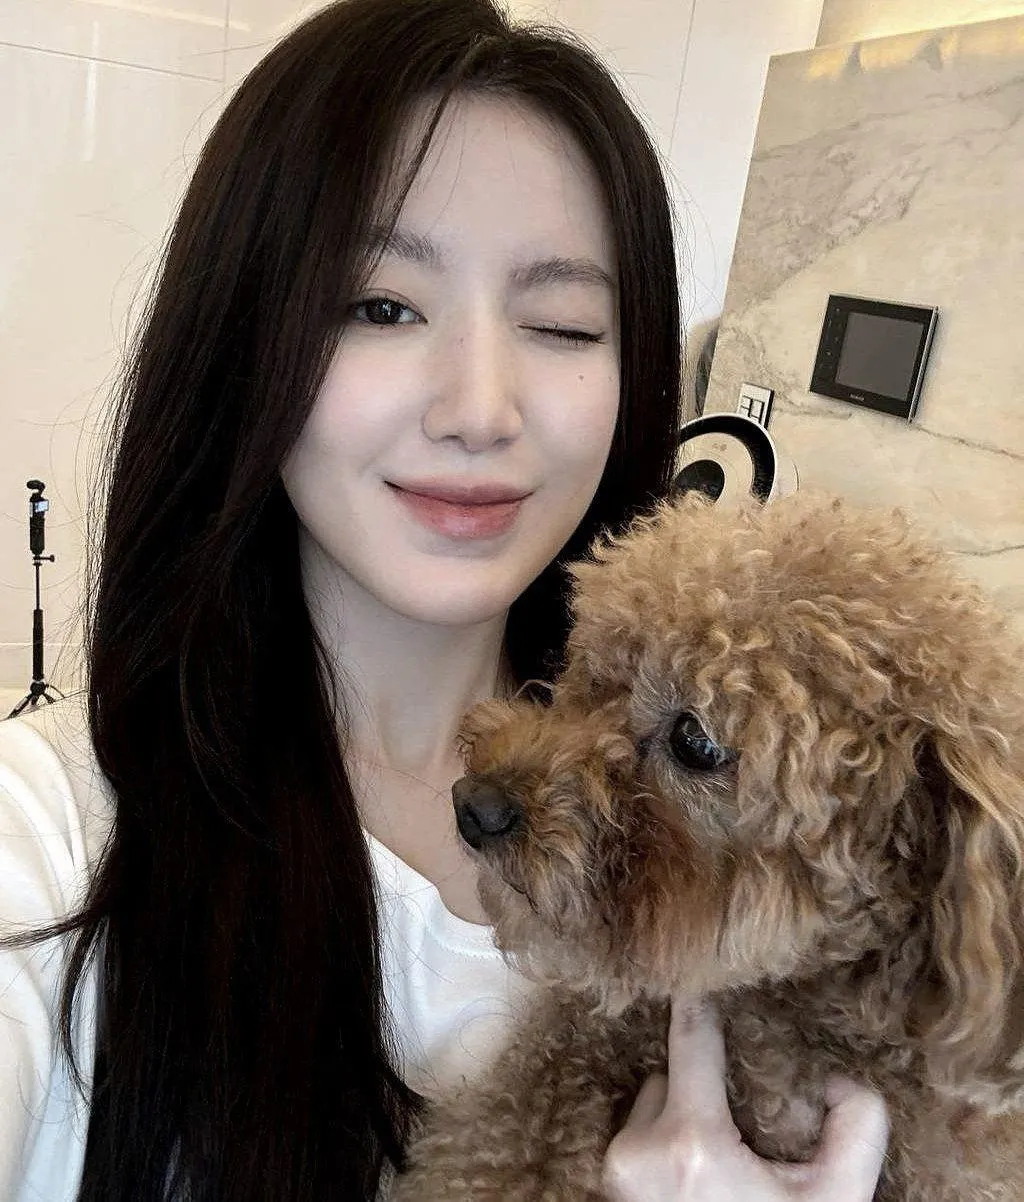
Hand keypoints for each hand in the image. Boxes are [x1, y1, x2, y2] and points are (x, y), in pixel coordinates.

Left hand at [601, 998, 888, 1201]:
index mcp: (693, 1144)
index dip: (701, 997)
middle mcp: (639, 1151)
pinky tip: (688, 1175)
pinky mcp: (603, 1189)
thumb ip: (856, 1126)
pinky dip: (657, 1144)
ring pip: (646, 1106)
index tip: (702, 964)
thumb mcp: (835, 1201)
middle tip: (738, 1129)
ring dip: (675, 1119)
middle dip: (702, 1090)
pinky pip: (632, 1138)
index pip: (690, 1036)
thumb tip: (838, 1077)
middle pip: (669, 1074)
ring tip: (713, 1165)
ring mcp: (613, 1173)